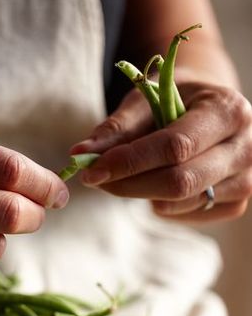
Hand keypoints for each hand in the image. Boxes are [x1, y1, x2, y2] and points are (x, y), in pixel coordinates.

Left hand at [72, 81, 251, 222]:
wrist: (209, 109)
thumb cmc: (175, 100)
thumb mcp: (146, 99)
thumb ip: (116, 128)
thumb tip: (80, 154)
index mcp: (228, 110)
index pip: (175, 146)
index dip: (129, 161)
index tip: (91, 170)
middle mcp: (246, 147)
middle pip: (179, 182)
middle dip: (129, 184)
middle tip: (96, 179)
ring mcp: (246, 179)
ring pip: (180, 203)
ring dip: (141, 194)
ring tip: (129, 174)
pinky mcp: (236, 204)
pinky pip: (187, 216)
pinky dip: (161, 205)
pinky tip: (158, 183)